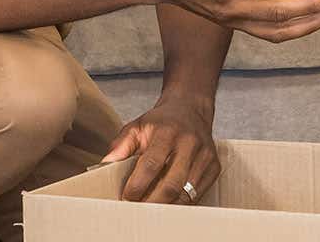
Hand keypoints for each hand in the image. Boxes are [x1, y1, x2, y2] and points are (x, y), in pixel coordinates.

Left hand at [100, 93, 219, 203]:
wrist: (190, 109)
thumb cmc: (161, 122)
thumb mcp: (136, 127)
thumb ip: (120, 146)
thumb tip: (105, 166)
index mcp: (167, 132)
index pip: (151, 164)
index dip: (138, 185)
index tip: (126, 198)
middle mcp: (189, 143)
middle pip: (171, 184)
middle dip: (152, 203)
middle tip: (138, 211)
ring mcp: (205, 156)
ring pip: (186, 193)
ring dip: (167, 206)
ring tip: (151, 211)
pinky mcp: (214, 167)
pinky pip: (198, 194)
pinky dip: (181, 203)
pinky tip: (168, 203)